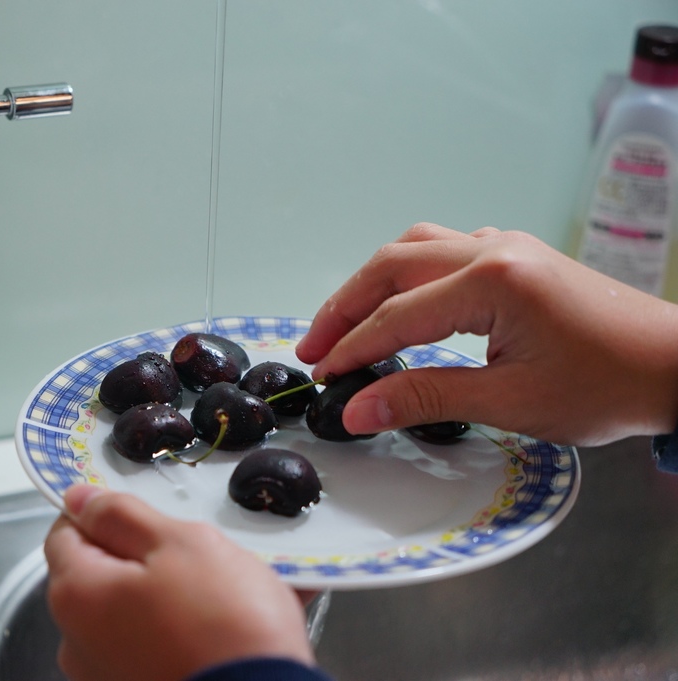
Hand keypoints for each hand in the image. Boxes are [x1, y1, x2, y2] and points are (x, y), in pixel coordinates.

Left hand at [44, 485, 315, 680]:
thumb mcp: (177, 543)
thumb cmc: (223, 623)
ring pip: (131, 611)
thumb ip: (121, 515)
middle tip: (194, 551)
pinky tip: (228, 622)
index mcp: (76, 595)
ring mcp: (108, 676)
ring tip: (224, 590)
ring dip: (168, 594)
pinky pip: (154, 645)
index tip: (139, 507)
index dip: (100, 510)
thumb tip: (79, 498)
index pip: (65, 531)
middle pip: (99, 574)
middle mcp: (78, 644)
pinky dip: (182, 630)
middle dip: (142, 555)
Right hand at [295, 223, 677, 445]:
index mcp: (494, 280)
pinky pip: (445, 249)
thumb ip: (427, 398)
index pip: (398, 315)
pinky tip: (405, 301)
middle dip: (345, 306)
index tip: (322, 377)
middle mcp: (493, 247)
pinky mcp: (517, 256)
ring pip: (415, 247)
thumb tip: (358, 411)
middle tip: (313, 347)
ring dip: (373, 283)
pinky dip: (409, 273)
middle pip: (393, 265)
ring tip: (345, 322)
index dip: (353, 349)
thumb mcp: (511, 401)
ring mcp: (506, 245)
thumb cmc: (606, 386)